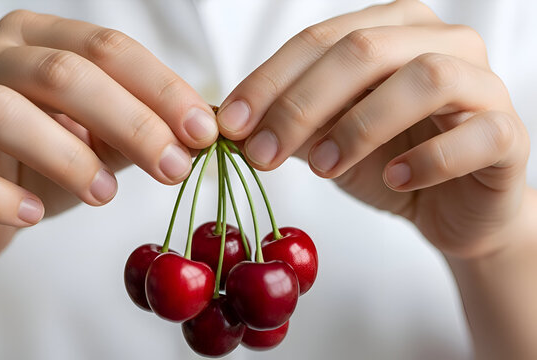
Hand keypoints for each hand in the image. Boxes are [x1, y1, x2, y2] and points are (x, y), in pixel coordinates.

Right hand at [0, 10, 217, 268]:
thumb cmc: (43, 164)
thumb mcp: (100, 140)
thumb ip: (144, 129)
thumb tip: (207, 129)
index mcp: (35, 38)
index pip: (106, 47)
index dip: (161, 89)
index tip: (205, 132)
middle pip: (61, 73)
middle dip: (128, 121)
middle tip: (172, 168)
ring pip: (0, 111)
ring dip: (66, 155)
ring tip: (105, 195)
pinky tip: (31, 216)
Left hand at [217, 0, 530, 258]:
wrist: (452, 208)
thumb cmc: (388, 163)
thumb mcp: (326, 138)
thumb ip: (290, 123)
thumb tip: (232, 123)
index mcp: (392, 29)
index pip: (320, 39)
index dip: (270, 80)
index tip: (232, 125)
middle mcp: (441, 42)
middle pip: (365, 51)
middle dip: (303, 103)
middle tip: (264, 153)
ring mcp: (482, 83)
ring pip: (425, 78)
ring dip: (360, 126)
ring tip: (322, 167)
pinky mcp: (509, 133)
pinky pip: (477, 135)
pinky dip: (429, 158)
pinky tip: (394, 180)